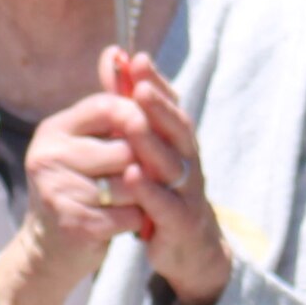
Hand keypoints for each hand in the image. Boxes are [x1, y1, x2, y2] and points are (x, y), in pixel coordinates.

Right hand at [19, 92, 154, 267]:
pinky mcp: (74, 224)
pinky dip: (137, 219)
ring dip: (144, 194)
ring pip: (131, 182)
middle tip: (150, 174)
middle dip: (145, 162)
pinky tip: (129, 220)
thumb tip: (118, 51)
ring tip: (135, 199)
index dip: (139, 116)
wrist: (49, 249)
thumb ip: (107, 102)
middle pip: (125, 147)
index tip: (153, 132)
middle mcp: (49, 156)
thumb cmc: (78, 187)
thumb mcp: (86, 142)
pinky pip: (128, 213)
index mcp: (54, 131)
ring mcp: (58, 191)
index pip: (107, 106)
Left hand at [100, 48, 231, 304]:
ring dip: (152, 143)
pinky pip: (165, 204)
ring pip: (172, 164)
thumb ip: (130, 104)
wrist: (191, 248)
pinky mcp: (180, 222)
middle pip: (178, 129)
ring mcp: (187, 192)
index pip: (172, 106)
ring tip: (132, 123)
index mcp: (180, 142)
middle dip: (159, 105)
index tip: (136, 59)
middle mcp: (188, 161)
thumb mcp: (149, 148)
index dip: (157, 82)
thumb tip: (114, 56)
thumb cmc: (165, 190)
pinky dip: (149, 190)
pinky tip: (131, 176)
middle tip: (139, 84)